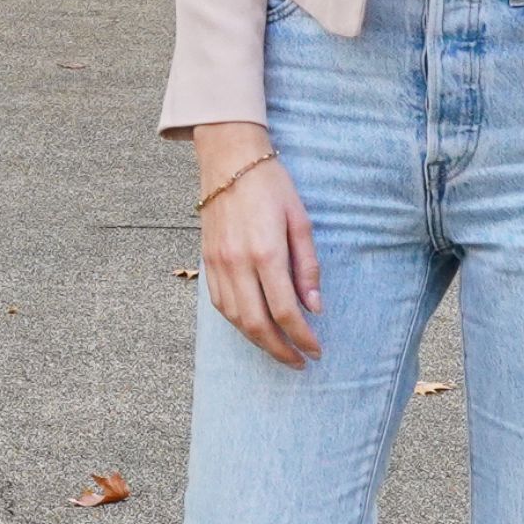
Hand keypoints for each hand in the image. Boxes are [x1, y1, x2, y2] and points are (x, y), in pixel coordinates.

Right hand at [194, 121, 321, 367]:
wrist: (229, 160)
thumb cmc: (272, 185)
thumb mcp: (301, 219)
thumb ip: (307, 265)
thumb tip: (314, 306)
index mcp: (266, 252)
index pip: (285, 310)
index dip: (302, 337)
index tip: (316, 350)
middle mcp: (238, 264)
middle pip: (257, 324)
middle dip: (280, 350)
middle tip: (299, 363)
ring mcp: (218, 265)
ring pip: (236, 320)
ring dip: (259, 342)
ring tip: (280, 351)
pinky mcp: (207, 262)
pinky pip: (221, 305)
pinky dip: (239, 323)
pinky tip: (254, 328)